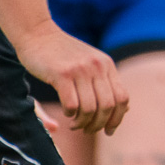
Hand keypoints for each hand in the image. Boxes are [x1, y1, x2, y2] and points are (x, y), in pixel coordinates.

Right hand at [13, 22, 128, 134]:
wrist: (37, 33)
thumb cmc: (63, 54)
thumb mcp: (90, 63)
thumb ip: (107, 84)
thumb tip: (127, 109)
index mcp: (107, 65)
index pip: (122, 98)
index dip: (118, 118)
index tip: (108, 131)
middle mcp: (97, 66)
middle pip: (107, 106)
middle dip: (98, 124)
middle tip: (87, 130)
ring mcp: (80, 69)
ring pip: (90, 108)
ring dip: (83, 123)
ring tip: (75, 124)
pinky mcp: (61, 74)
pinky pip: (71, 104)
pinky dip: (70, 114)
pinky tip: (66, 113)